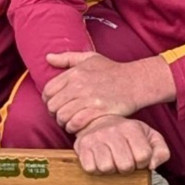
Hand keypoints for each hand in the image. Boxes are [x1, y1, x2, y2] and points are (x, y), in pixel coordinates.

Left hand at [43, 51, 170, 132]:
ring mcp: (89, 98)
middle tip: (61, 116)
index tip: (55, 104)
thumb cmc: (113, 70)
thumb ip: (67, 58)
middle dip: (54, 113)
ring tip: (69, 122)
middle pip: (53, 105)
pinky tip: (77, 127)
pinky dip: (73, 128)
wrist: (135, 81)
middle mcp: (79, 85)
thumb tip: (48, 57)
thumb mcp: (90, 58)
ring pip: (62, 116)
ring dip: (63, 122)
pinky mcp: (98, 111)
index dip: (48, 100)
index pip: (48, 90)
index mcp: (75, 73)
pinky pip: (76, 123)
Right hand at [72, 117, 169, 173]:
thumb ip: (161, 151)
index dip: (142, 163)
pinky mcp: (81, 146)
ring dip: (111, 169)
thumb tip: (152, 166)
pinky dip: (96, 169)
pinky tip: (99, 160)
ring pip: (107, 168)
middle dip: (127, 168)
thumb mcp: (150, 137)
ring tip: (111, 160)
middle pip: (125, 166)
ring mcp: (95, 138)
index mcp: (132, 128)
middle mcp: (112, 131)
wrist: (98, 122)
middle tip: (124, 161)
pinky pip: (90, 168)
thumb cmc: (128, 135)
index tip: (137, 158)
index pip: (143, 156)